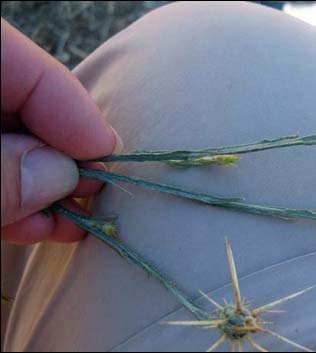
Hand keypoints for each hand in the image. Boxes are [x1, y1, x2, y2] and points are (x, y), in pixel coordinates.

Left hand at [1, 19, 121, 243]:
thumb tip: (57, 175)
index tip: (105, 155)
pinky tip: (46, 226)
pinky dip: (18, 203)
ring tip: (81, 218)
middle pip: (19, 106)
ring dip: (46, 188)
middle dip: (62, 154)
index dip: (68, 108)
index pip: (16, 63)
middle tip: (96, 189)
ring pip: (10, 145)